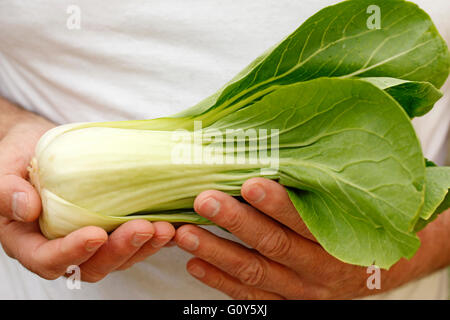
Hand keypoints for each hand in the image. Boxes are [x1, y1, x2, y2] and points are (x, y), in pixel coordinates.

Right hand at [0, 119, 174, 281]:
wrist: (39, 147)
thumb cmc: (17, 157)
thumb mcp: (3, 170)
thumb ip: (6, 191)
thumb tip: (27, 207)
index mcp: (28, 242)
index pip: (46, 260)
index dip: (70, 253)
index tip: (95, 235)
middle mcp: (61, 247)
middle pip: (90, 265)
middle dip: (119, 251)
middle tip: (145, 229)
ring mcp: (88, 240)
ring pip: (117, 257)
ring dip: (143, 246)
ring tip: (166, 228)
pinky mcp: (110, 228)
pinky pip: (131, 240)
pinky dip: (152, 236)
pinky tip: (173, 225)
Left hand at [175, 177, 449, 298]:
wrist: (373, 269)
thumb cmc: (354, 226)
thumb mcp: (349, 206)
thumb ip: (319, 185)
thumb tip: (281, 149)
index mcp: (339, 240)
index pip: (305, 221)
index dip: (277, 205)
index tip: (248, 183)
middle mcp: (320, 268)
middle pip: (274, 245)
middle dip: (237, 223)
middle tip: (204, 200)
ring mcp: (301, 289)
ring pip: (255, 273)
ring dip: (218, 253)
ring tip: (186, 233)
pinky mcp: (285, 302)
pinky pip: (250, 296)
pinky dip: (221, 281)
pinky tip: (196, 265)